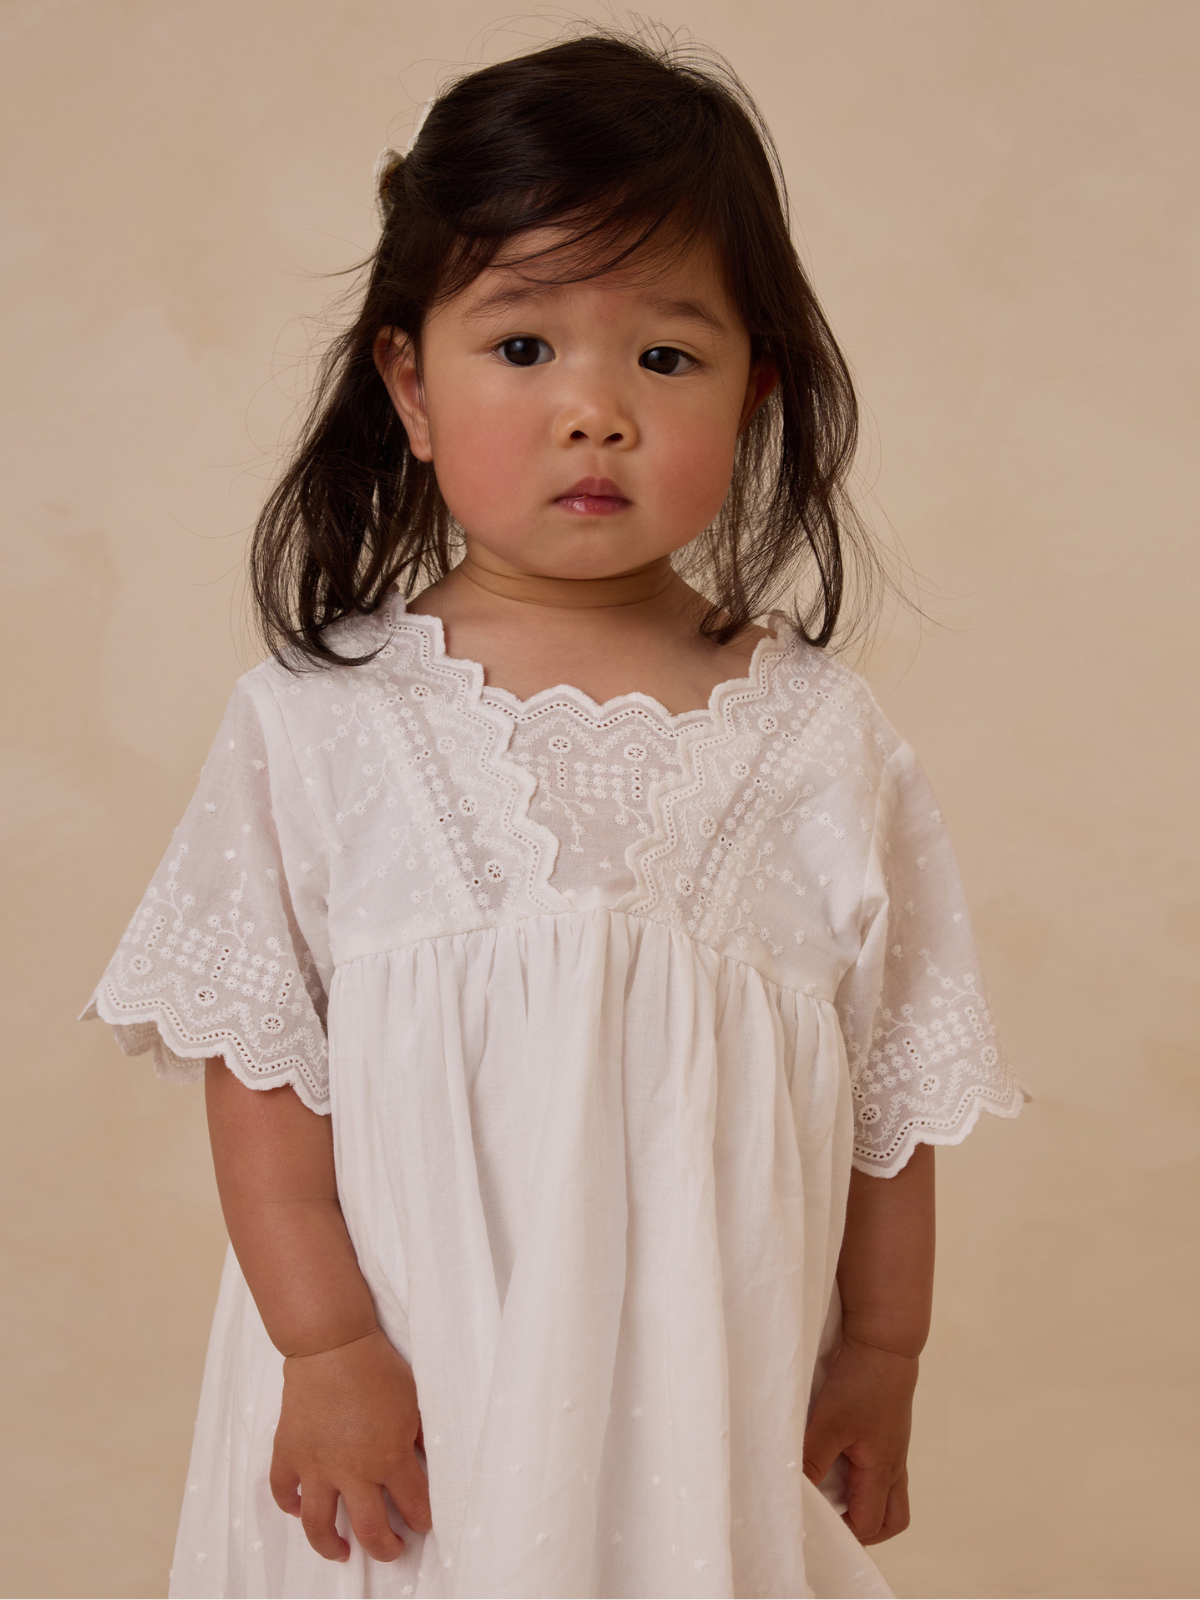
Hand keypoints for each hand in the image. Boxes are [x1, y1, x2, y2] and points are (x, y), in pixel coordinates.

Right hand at [270, 1328, 432, 1562]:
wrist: (332, 1344)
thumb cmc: (378, 1368)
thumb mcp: (414, 1403)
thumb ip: (420, 1438)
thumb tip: (429, 1462)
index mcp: (389, 1458)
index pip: (413, 1506)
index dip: (422, 1520)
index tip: (422, 1523)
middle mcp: (352, 1471)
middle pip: (370, 1531)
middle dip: (386, 1549)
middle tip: (392, 1550)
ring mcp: (316, 1465)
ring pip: (319, 1526)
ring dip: (331, 1546)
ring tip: (343, 1552)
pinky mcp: (288, 1453)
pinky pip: (283, 1491)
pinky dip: (289, 1505)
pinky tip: (301, 1508)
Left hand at [802, 1334, 917, 1544]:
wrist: (885, 1345)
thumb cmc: (861, 1383)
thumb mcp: (829, 1424)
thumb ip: (812, 1461)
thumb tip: (794, 1493)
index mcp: (881, 1471)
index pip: (869, 1525)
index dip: (843, 1532)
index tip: (816, 1522)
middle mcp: (894, 1466)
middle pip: (892, 1520)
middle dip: (866, 1530)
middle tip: (834, 1521)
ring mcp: (894, 1448)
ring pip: (891, 1495)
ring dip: (866, 1503)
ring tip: (835, 1494)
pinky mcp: (889, 1432)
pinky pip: (884, 1469)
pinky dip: (865, 1478)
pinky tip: (840, 1461)